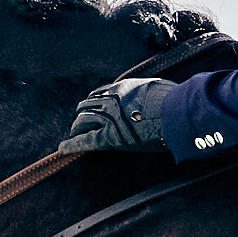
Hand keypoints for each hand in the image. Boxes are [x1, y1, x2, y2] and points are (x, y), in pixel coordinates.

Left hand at [58, 78, 175, 153]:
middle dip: (83, 113)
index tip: (93, 104)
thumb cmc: (174, 101)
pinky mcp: (110, 137)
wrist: (174, 113)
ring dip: (78, 127)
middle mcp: (111, 100)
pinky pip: (86, 141)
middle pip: (89, 105)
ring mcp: (109, 118)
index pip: (102, 92)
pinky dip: (72, 145)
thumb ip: (151, 91)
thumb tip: (160, 93)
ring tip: (74, 133)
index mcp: (123, 88)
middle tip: (79, 120)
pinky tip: (62, 148)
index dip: (95, 100)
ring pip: (84, 121)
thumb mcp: (159, 88)